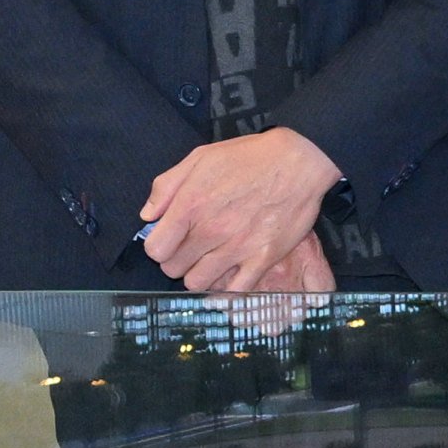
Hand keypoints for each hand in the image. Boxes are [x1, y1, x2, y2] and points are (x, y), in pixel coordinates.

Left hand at [139, 127, 340, 292]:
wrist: (298, 161)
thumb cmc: (249, 157)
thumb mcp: (199, 158)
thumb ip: (166, 186)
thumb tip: (148, 215)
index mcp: (189, 206)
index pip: (155, 249)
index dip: (159, 247)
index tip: (170, 241)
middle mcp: (210, 231)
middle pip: (173, 269)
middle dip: (178, 260)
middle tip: (192, 249)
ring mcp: (237, 247)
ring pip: (198, 283)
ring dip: (199, 274)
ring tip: (210, 262)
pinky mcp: (263, 257)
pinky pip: (235, 290)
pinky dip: (227, 289)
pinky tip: (230, 277)